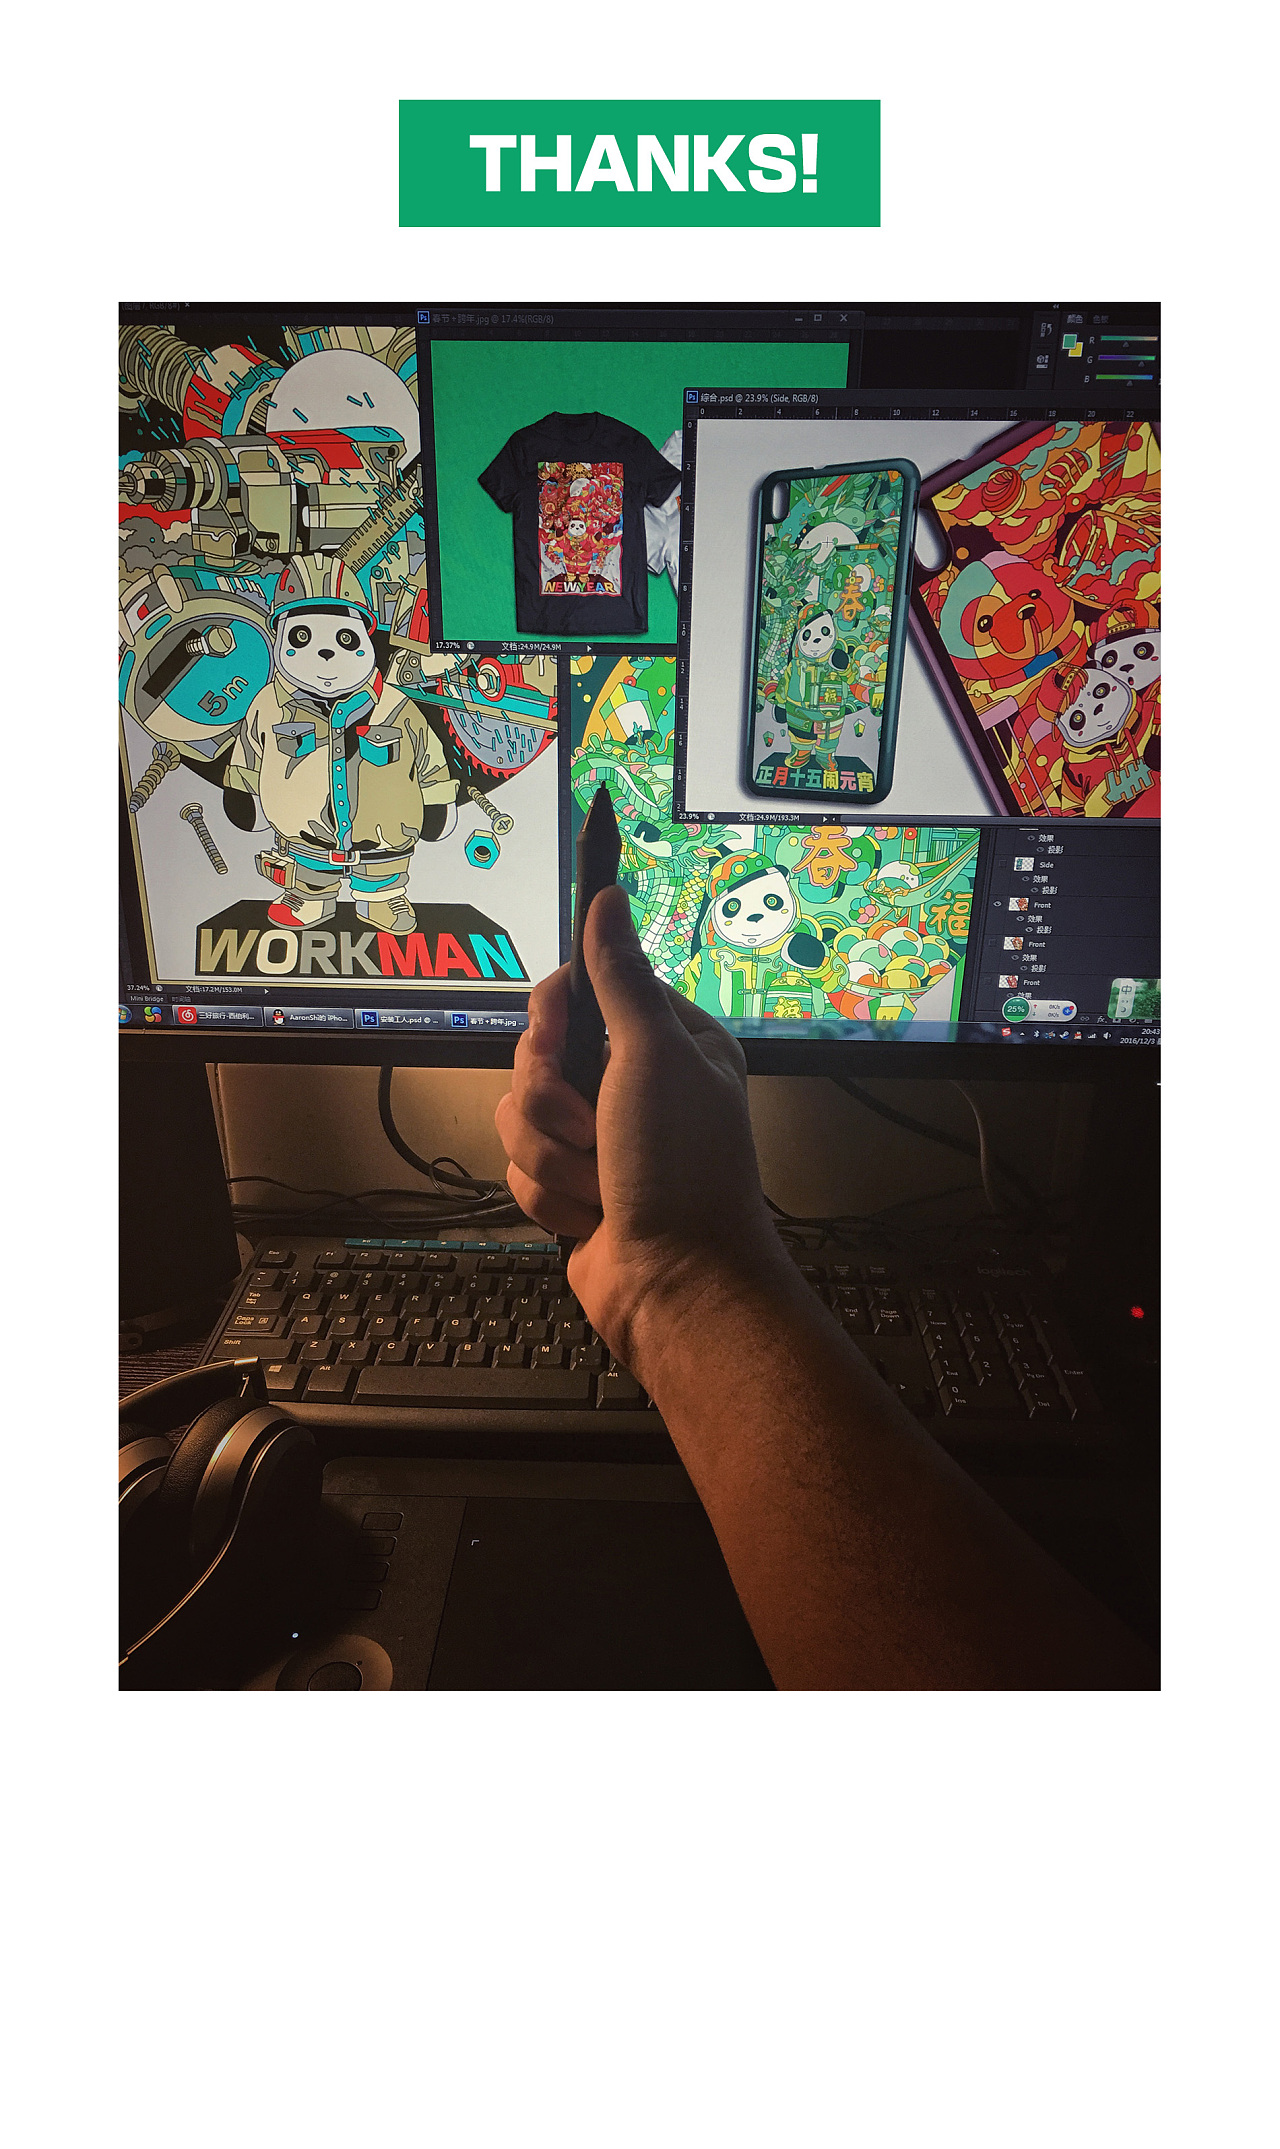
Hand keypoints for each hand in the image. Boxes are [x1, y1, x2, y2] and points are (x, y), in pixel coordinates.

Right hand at [495, 886, 788, 1382]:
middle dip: (552, 1101)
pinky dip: (550, 1196)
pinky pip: (520, 1166)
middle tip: (591, 1128)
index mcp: (668, 1042)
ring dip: (552, 1156)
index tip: (555, 1033)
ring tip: (598, 1185)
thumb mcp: (654, 1057)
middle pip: (537, 1054)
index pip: (581, 991)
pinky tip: (590, 1216)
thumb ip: (619, 977)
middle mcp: (633, 1084)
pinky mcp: (571, 1184)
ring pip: (519, 1113)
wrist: (675, 1288)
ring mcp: (600, 1138)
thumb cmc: (681, 1171)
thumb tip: (607, 895)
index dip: (556, 1015)